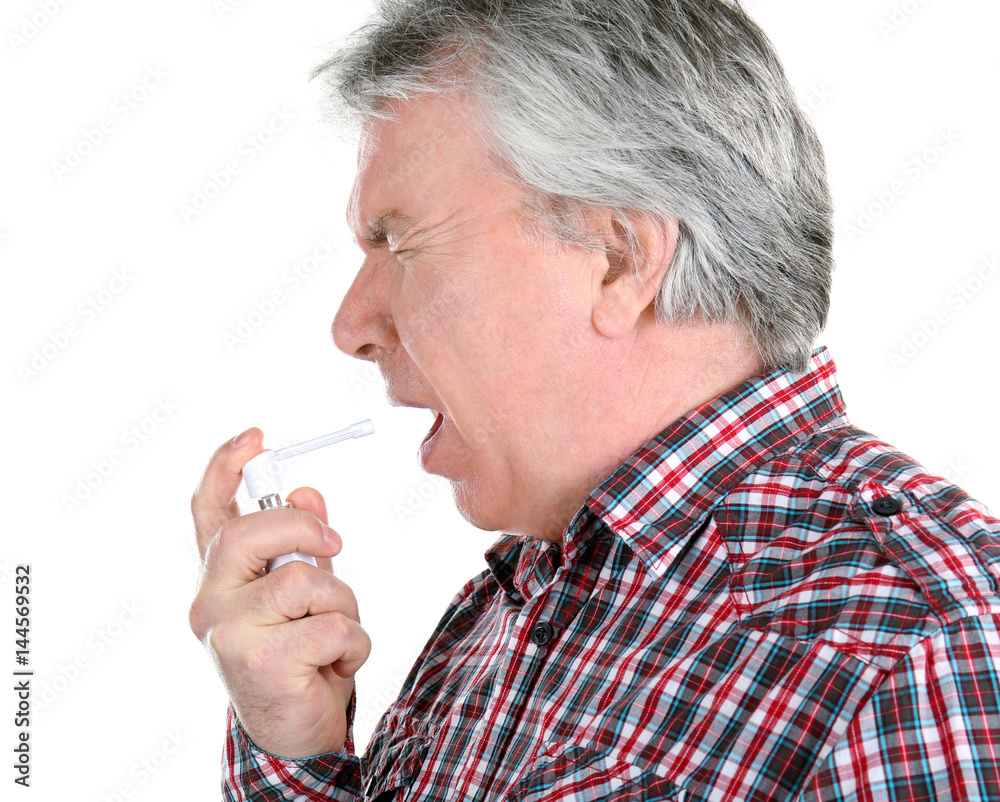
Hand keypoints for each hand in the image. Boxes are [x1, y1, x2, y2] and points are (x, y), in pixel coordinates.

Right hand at [188, 428, 370, 757]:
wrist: (295, 732)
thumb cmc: (300, 652)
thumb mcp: (305, 593)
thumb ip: (302, 545)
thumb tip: (310, 493)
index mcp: (219, 577)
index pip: (208, 511)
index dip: (224, 467)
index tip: (255, 435)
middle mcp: (211, 602)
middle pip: (249, 534)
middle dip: (304, 529)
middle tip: (334, 544)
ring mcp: (229, 634)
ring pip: (303, 580)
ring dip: (342, 602)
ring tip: (338, 631)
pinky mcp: (260, 663)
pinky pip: (331, 626)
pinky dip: (354, 641)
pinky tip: (339, 663)